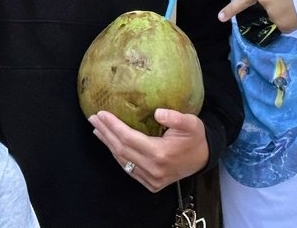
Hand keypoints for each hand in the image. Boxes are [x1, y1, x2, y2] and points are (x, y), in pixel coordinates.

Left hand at [87, 108, 207, 191]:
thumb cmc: (195, 138)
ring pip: (123, 161)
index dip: (113, 126)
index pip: (129, 138)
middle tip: (93, 118)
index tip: (101, 113)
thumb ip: (175, 117)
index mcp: (160, 154)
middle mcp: (153, 169)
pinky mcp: (151, 184)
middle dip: (106, 133)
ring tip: (97, 129)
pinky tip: (111, 144)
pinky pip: (129, 169)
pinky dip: (118, 155)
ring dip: (108, 144)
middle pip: (121, 149)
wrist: (203, 159)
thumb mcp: (191, 123)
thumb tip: (157, 112)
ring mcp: (152, 179)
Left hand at [218, 0, 296, 32]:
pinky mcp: (282, 25)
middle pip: (266, 7)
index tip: (221, 18)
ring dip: (284, 12)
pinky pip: (284, 24)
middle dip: (276, 5)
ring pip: (276, 16)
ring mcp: (272, 14)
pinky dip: (291, 20)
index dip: (231, 9)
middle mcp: (262, 1)